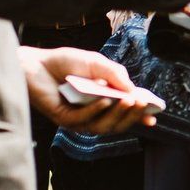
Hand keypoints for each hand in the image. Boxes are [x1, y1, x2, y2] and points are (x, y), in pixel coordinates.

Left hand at [20, 46, 157, 135]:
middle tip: (142, 103)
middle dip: (132, 114)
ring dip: (117, 114)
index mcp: (104, 100)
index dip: (140, 115)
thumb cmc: (65, 63)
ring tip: (127, 101)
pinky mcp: (64, 119)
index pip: (125, 112)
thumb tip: (133, 89)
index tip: (155, 115)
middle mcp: (93, 113)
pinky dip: (96, 111)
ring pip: (103, 126)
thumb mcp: (96, 63)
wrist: (35, 64)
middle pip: (117, 123)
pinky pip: (83, 120)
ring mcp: (79, 119)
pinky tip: (104, 101)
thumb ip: (114, 74)